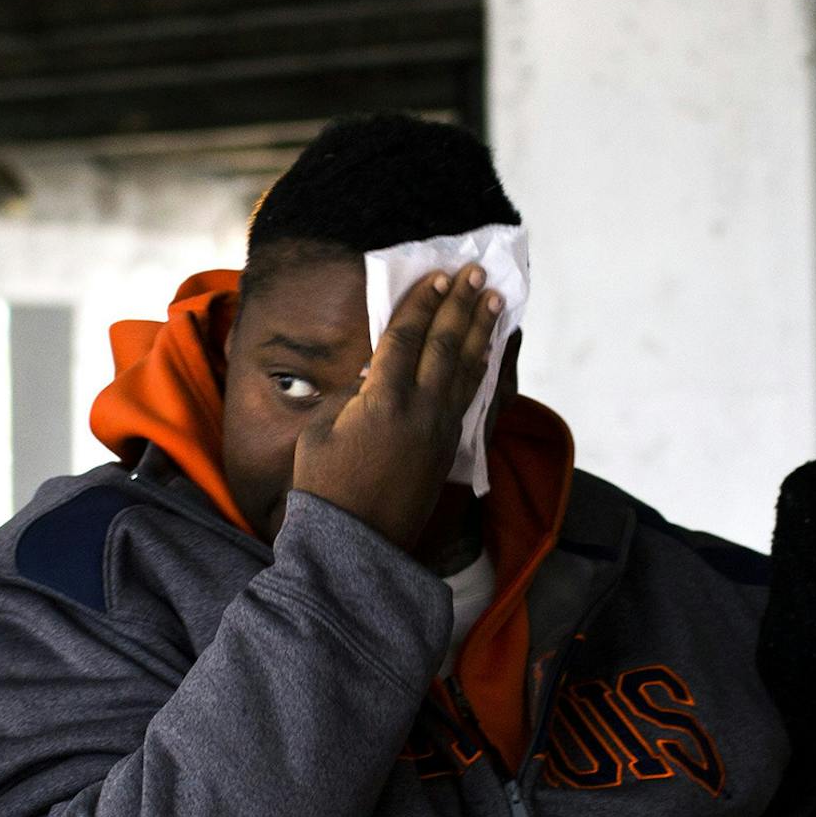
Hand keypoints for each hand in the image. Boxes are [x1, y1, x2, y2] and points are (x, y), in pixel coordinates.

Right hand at [292, 264, 501, 556]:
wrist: (357, 543)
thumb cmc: (325, 488)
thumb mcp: (320, 433)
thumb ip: (348, 398)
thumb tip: (370, 376)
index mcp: (382, 401)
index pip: (406, 338)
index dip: (422, 305)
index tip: (439, 277)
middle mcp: (420, 410)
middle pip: (445, 345)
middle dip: (461, 305)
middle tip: (478, 273)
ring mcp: (439, 430)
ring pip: (466, 369)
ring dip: (480, 331)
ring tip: (495, 300)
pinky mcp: (448, 448)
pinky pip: (470, 396)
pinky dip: (482, 368)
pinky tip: (489, 351)